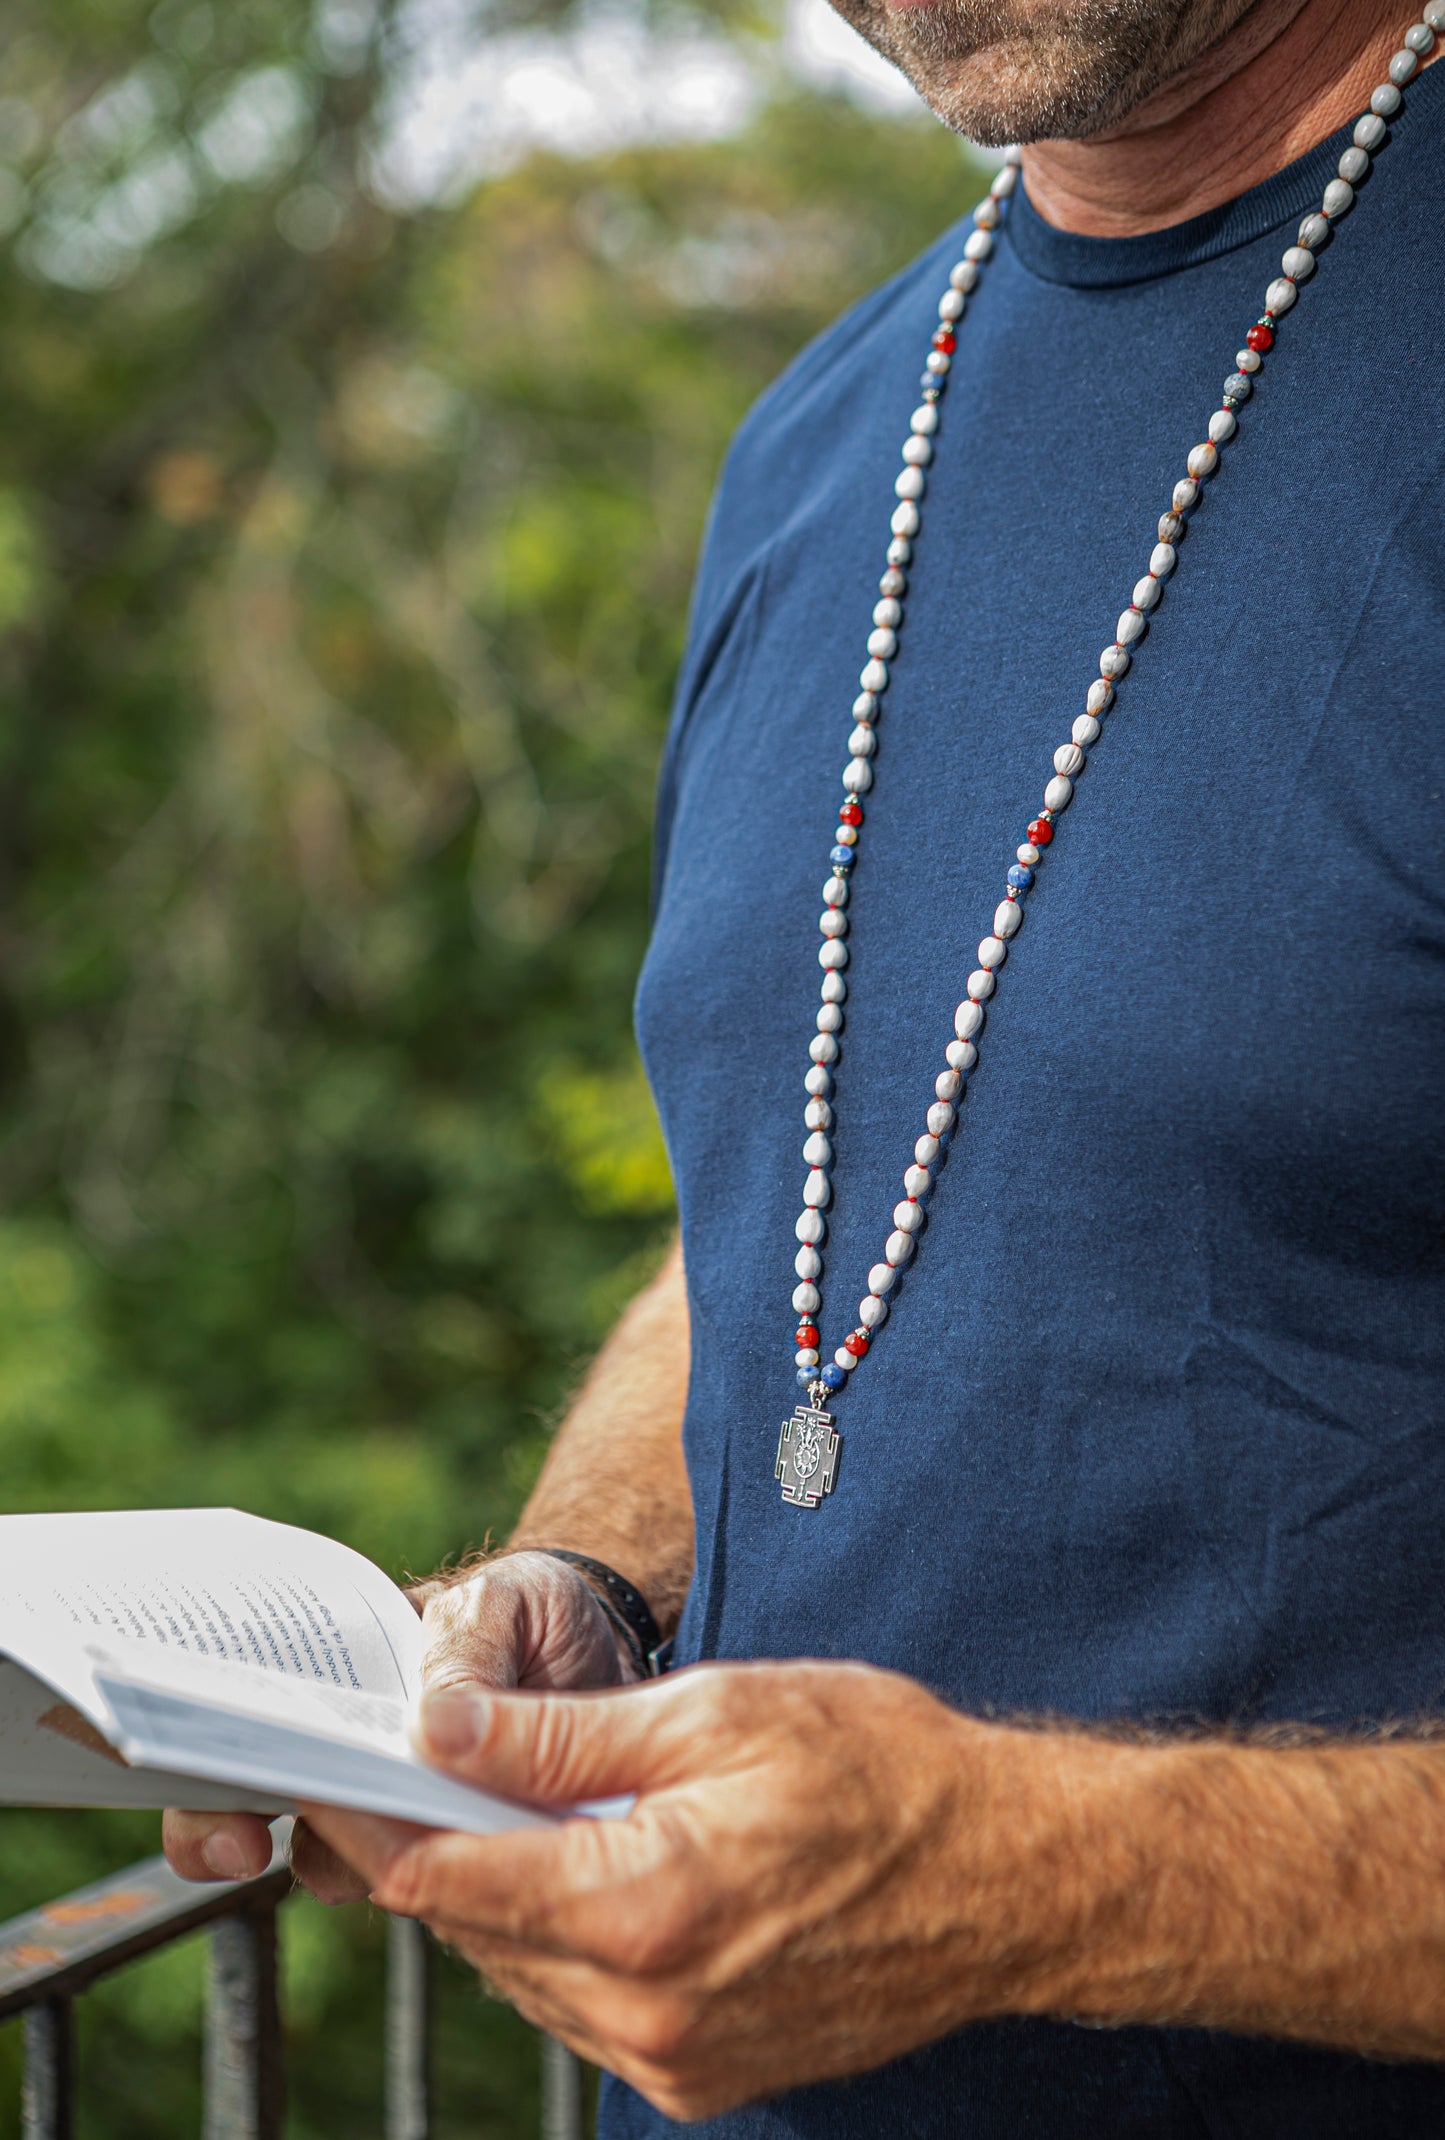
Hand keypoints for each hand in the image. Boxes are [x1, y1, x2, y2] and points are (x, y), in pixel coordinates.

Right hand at [162, 1550, 638, 1899]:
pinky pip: (419, 1885)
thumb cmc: (537, 1614)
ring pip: (331, 1858)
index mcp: (341, 1675)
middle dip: (223, 1825)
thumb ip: (464, 1649)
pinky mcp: (451, 1856)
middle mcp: (347, 1749)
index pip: (246, 1711)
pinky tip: (451, 1876)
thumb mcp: (507, 1602)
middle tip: (240, 1847)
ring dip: (341, 1861)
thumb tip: (426, 1724)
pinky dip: (424, 1885)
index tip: (218, 1770)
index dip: (211, 1747)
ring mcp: (394, 1810)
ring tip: (375, 1858)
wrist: (613, 1658)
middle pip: (251, 1798)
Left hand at [296, 1660, 1048, 2119]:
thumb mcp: (714, 1711)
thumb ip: (561, 1735)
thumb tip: (440, 1725)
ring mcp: (676, 2060)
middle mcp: (646, 2010)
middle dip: (433, 1848)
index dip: (378, 1818)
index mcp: (642, 1907)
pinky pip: (585, 2011)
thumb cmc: (877, 1767)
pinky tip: (593, 1868)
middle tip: (417, 1768)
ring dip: (500, 1895)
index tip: (337, 1770)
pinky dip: (563, 1939)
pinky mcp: (705, 2078)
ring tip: (510, 1805)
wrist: (1006, 1875)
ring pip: (525, 1975)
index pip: (449, 1877)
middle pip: (475, 1931)